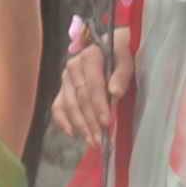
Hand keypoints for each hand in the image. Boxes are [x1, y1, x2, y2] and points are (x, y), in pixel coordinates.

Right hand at [46, 26, 136, 146]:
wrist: (111, 45)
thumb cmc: (121, 52)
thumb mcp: (127, 56)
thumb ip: (122, 73)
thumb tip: (115, 93)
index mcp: (90, 56)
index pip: (93, 85)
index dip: (99, 105)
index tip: (106, 123)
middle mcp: (73, 66)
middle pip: (80, 98)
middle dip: (90, 121)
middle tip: (100, 139)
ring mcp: (66, 78)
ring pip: (69, 105)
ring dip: (80, 125)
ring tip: (92, 141)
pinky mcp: (63, 87)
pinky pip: (58, 106)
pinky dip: (62, 120)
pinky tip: (72, 133)